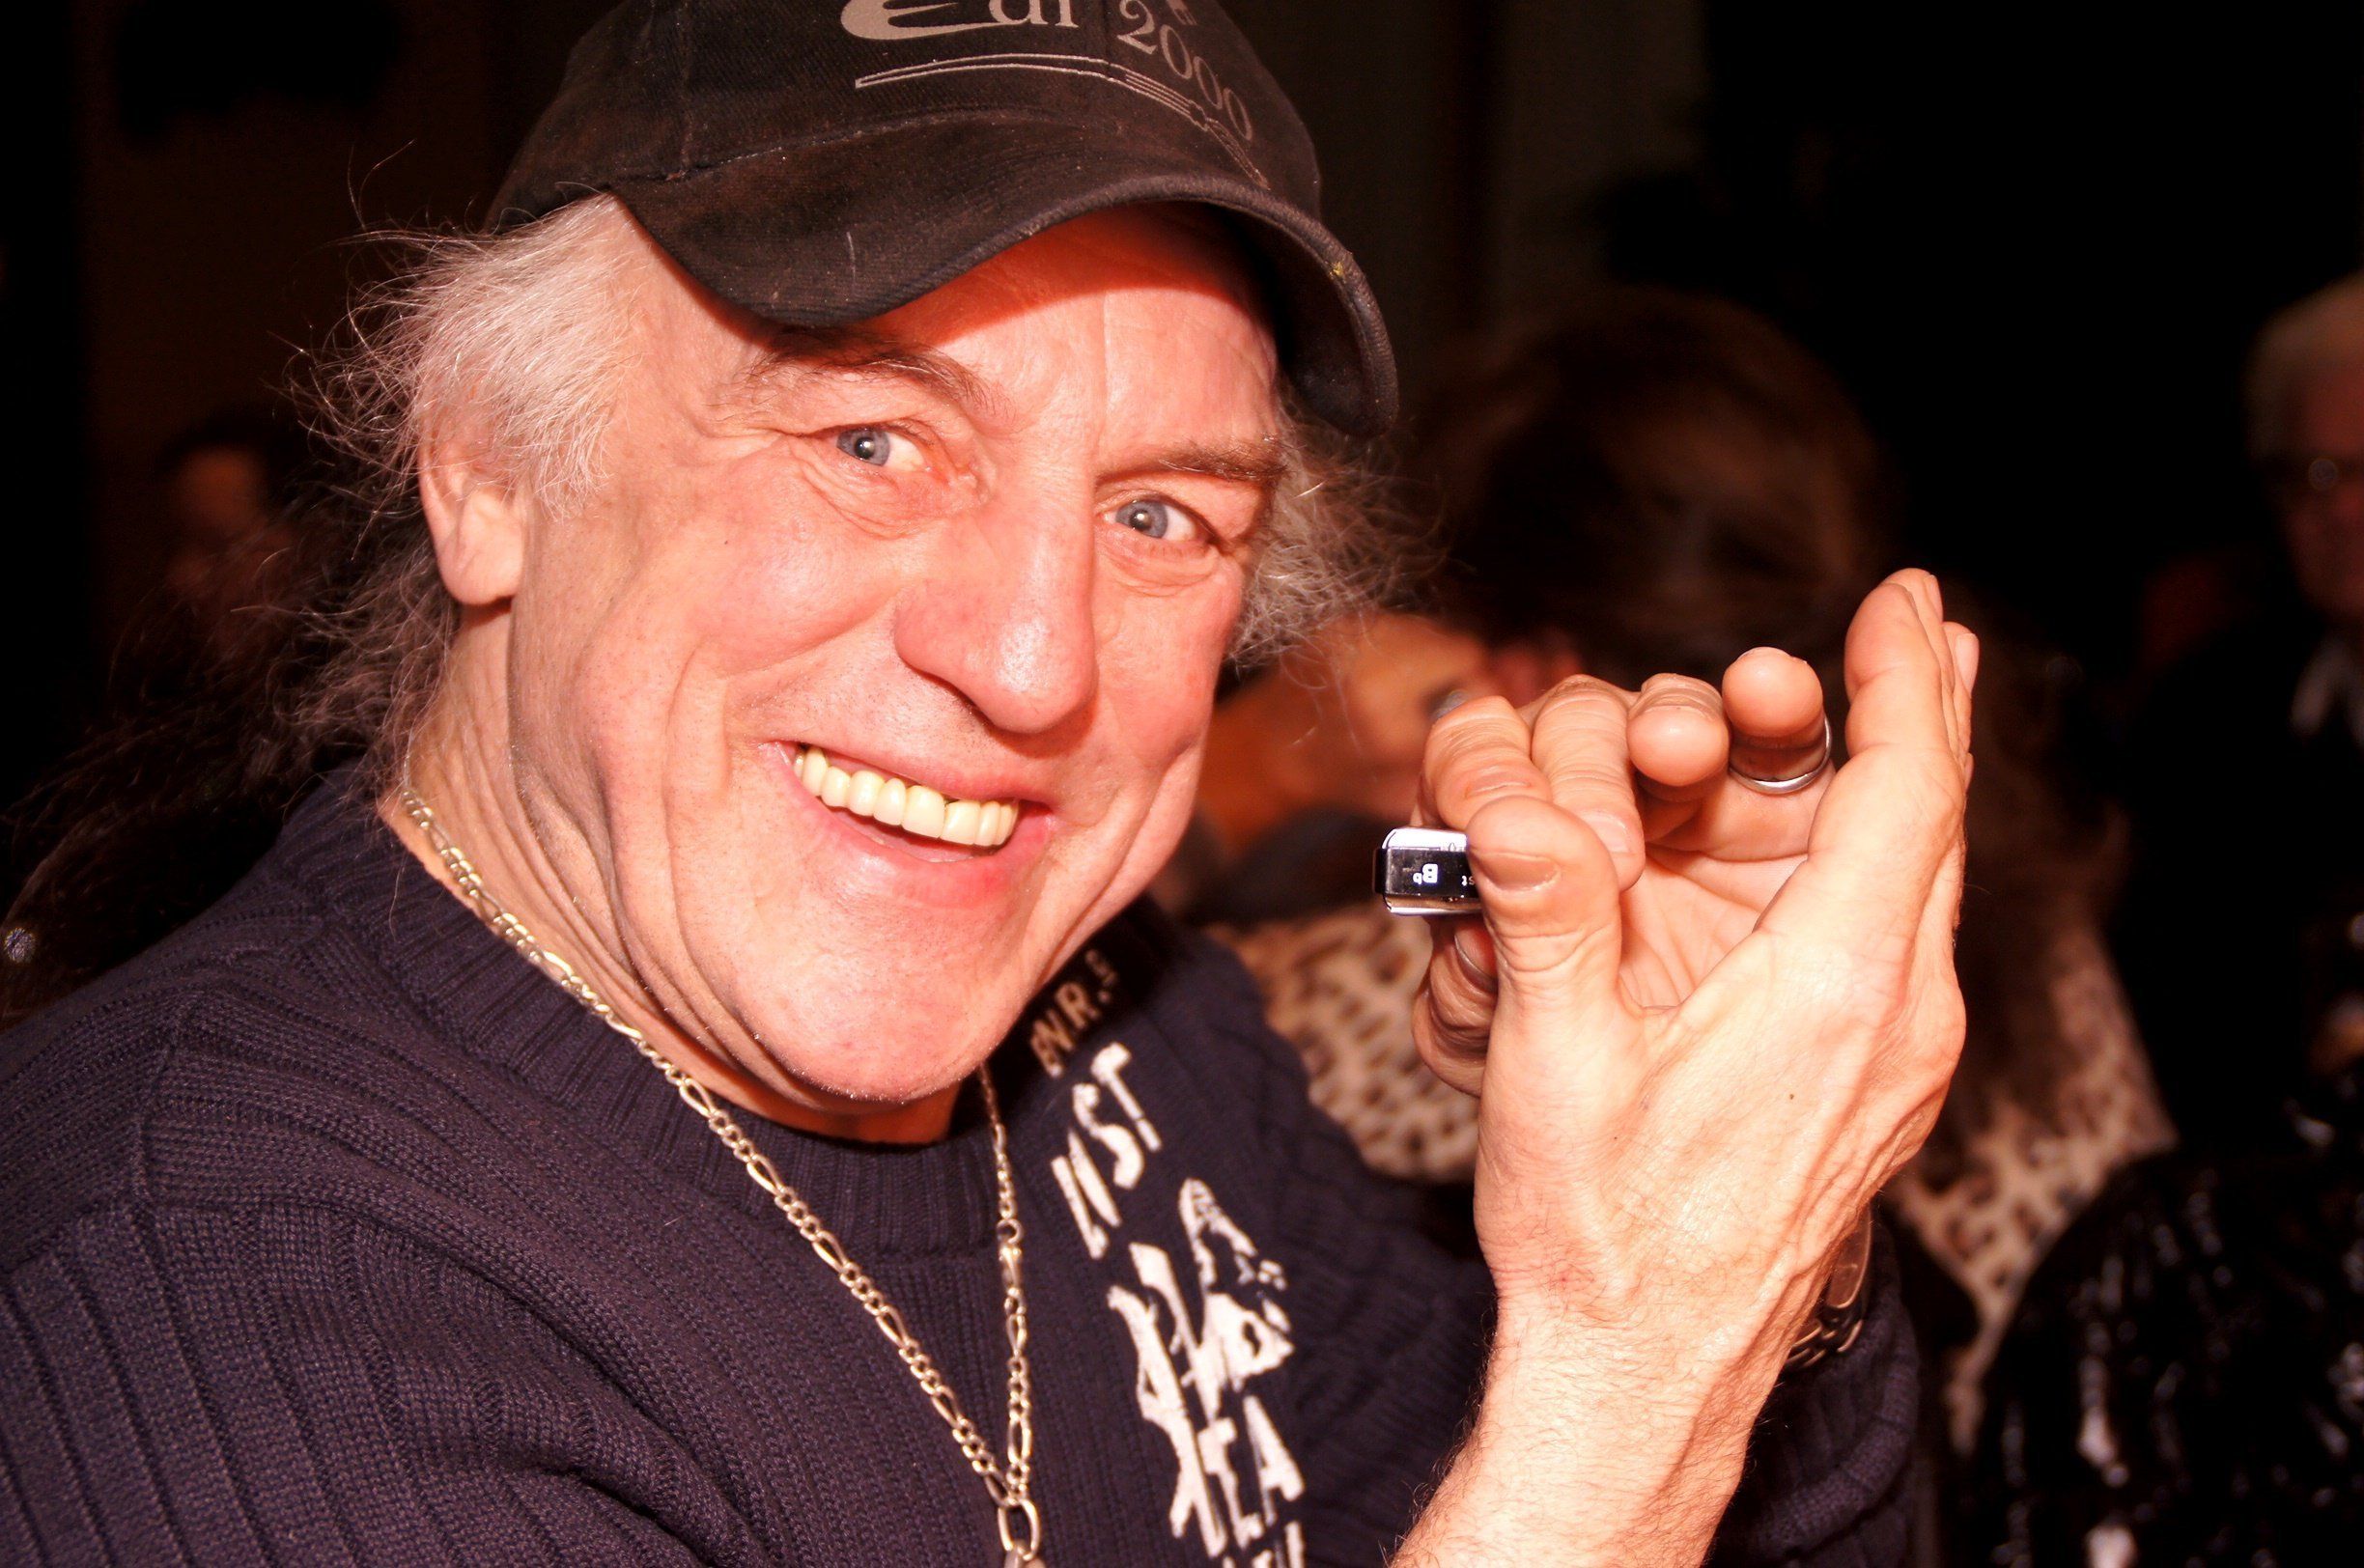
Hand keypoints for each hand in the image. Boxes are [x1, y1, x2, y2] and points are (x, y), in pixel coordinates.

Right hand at [1396, 571, 1974, 1559]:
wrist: (1647, 1374)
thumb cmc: (1603, 1237)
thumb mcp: (1554, 1064)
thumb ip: (1543, 914)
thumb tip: (1508, 799)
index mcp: (1834, 992)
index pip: (1906, 792)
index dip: (1905, 679)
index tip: (1903, 598)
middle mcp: (1891, 1013)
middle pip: (1926, 817)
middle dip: (1900, 709)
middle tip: (1884, 634)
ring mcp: (1890, 1051)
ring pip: (1904, 873)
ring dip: (1864, 782)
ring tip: (1827, 713)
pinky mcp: (1864, 1077)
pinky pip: (1886, 931)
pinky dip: (1864, 854)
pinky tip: (1830, 830)